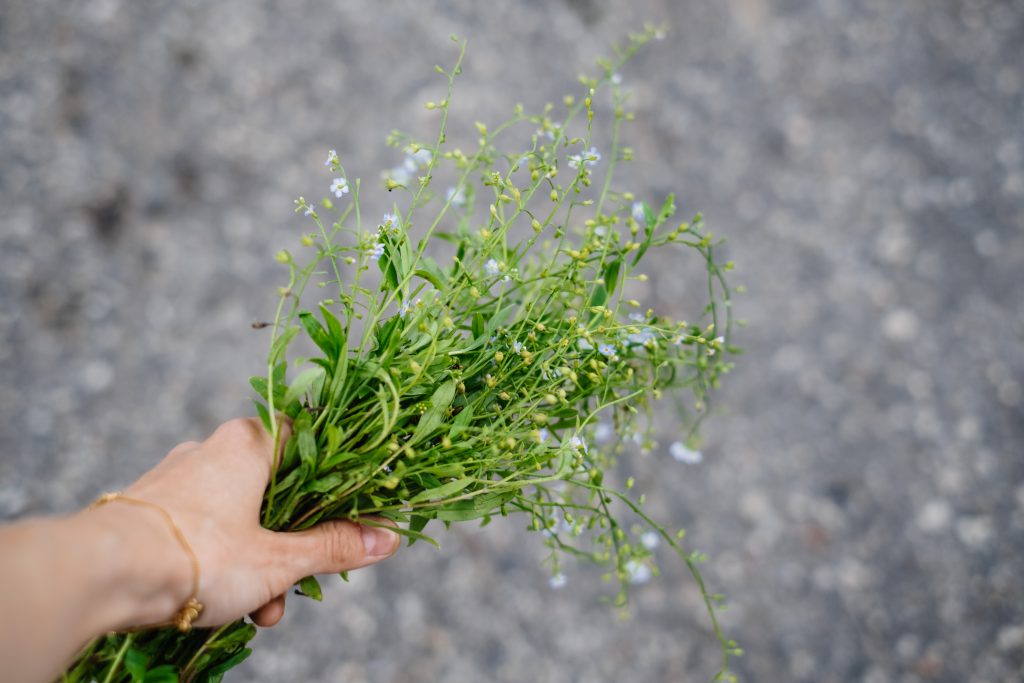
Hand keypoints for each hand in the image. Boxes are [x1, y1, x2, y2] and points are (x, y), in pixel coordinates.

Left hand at [98, 417, 399, 628]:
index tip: (340, 521)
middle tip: (294, 587)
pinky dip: (219, 564)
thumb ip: (333, 547)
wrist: (101, 574)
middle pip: (275, 492)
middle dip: (289, 547)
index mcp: (248, 443)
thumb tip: (387, 538)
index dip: (331, 483)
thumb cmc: (198, 555)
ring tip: (257, 611)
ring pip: (238, 517)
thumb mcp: (278, 560)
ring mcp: (177, 478)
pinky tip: (219, 605)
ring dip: (256, 565)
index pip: (307, 442)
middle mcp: (211, 449)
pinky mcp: (151, 508)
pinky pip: (202, 530)